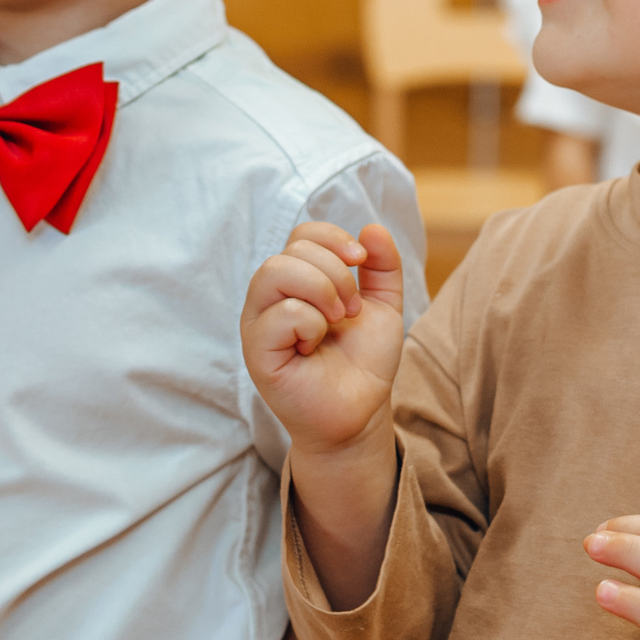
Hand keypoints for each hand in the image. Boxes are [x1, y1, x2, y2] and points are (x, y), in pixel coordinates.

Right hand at [241, 221, 404, 455]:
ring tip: (335, 321)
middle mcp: (270, 297)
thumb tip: (372, 228)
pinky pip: (280, 313)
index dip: (334, 238)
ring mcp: (258, 323)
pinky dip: (310, 323)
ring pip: (276, 271)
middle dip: (337, 273)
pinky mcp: (256, 351)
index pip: (303, 234)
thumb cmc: (363, 361)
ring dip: (321, 290)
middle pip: (293, 250)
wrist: (361, 410)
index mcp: (295, 281)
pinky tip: (314, 345)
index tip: (362, 261)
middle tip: (351, 310)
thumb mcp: (383, 306)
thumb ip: (383, 267)